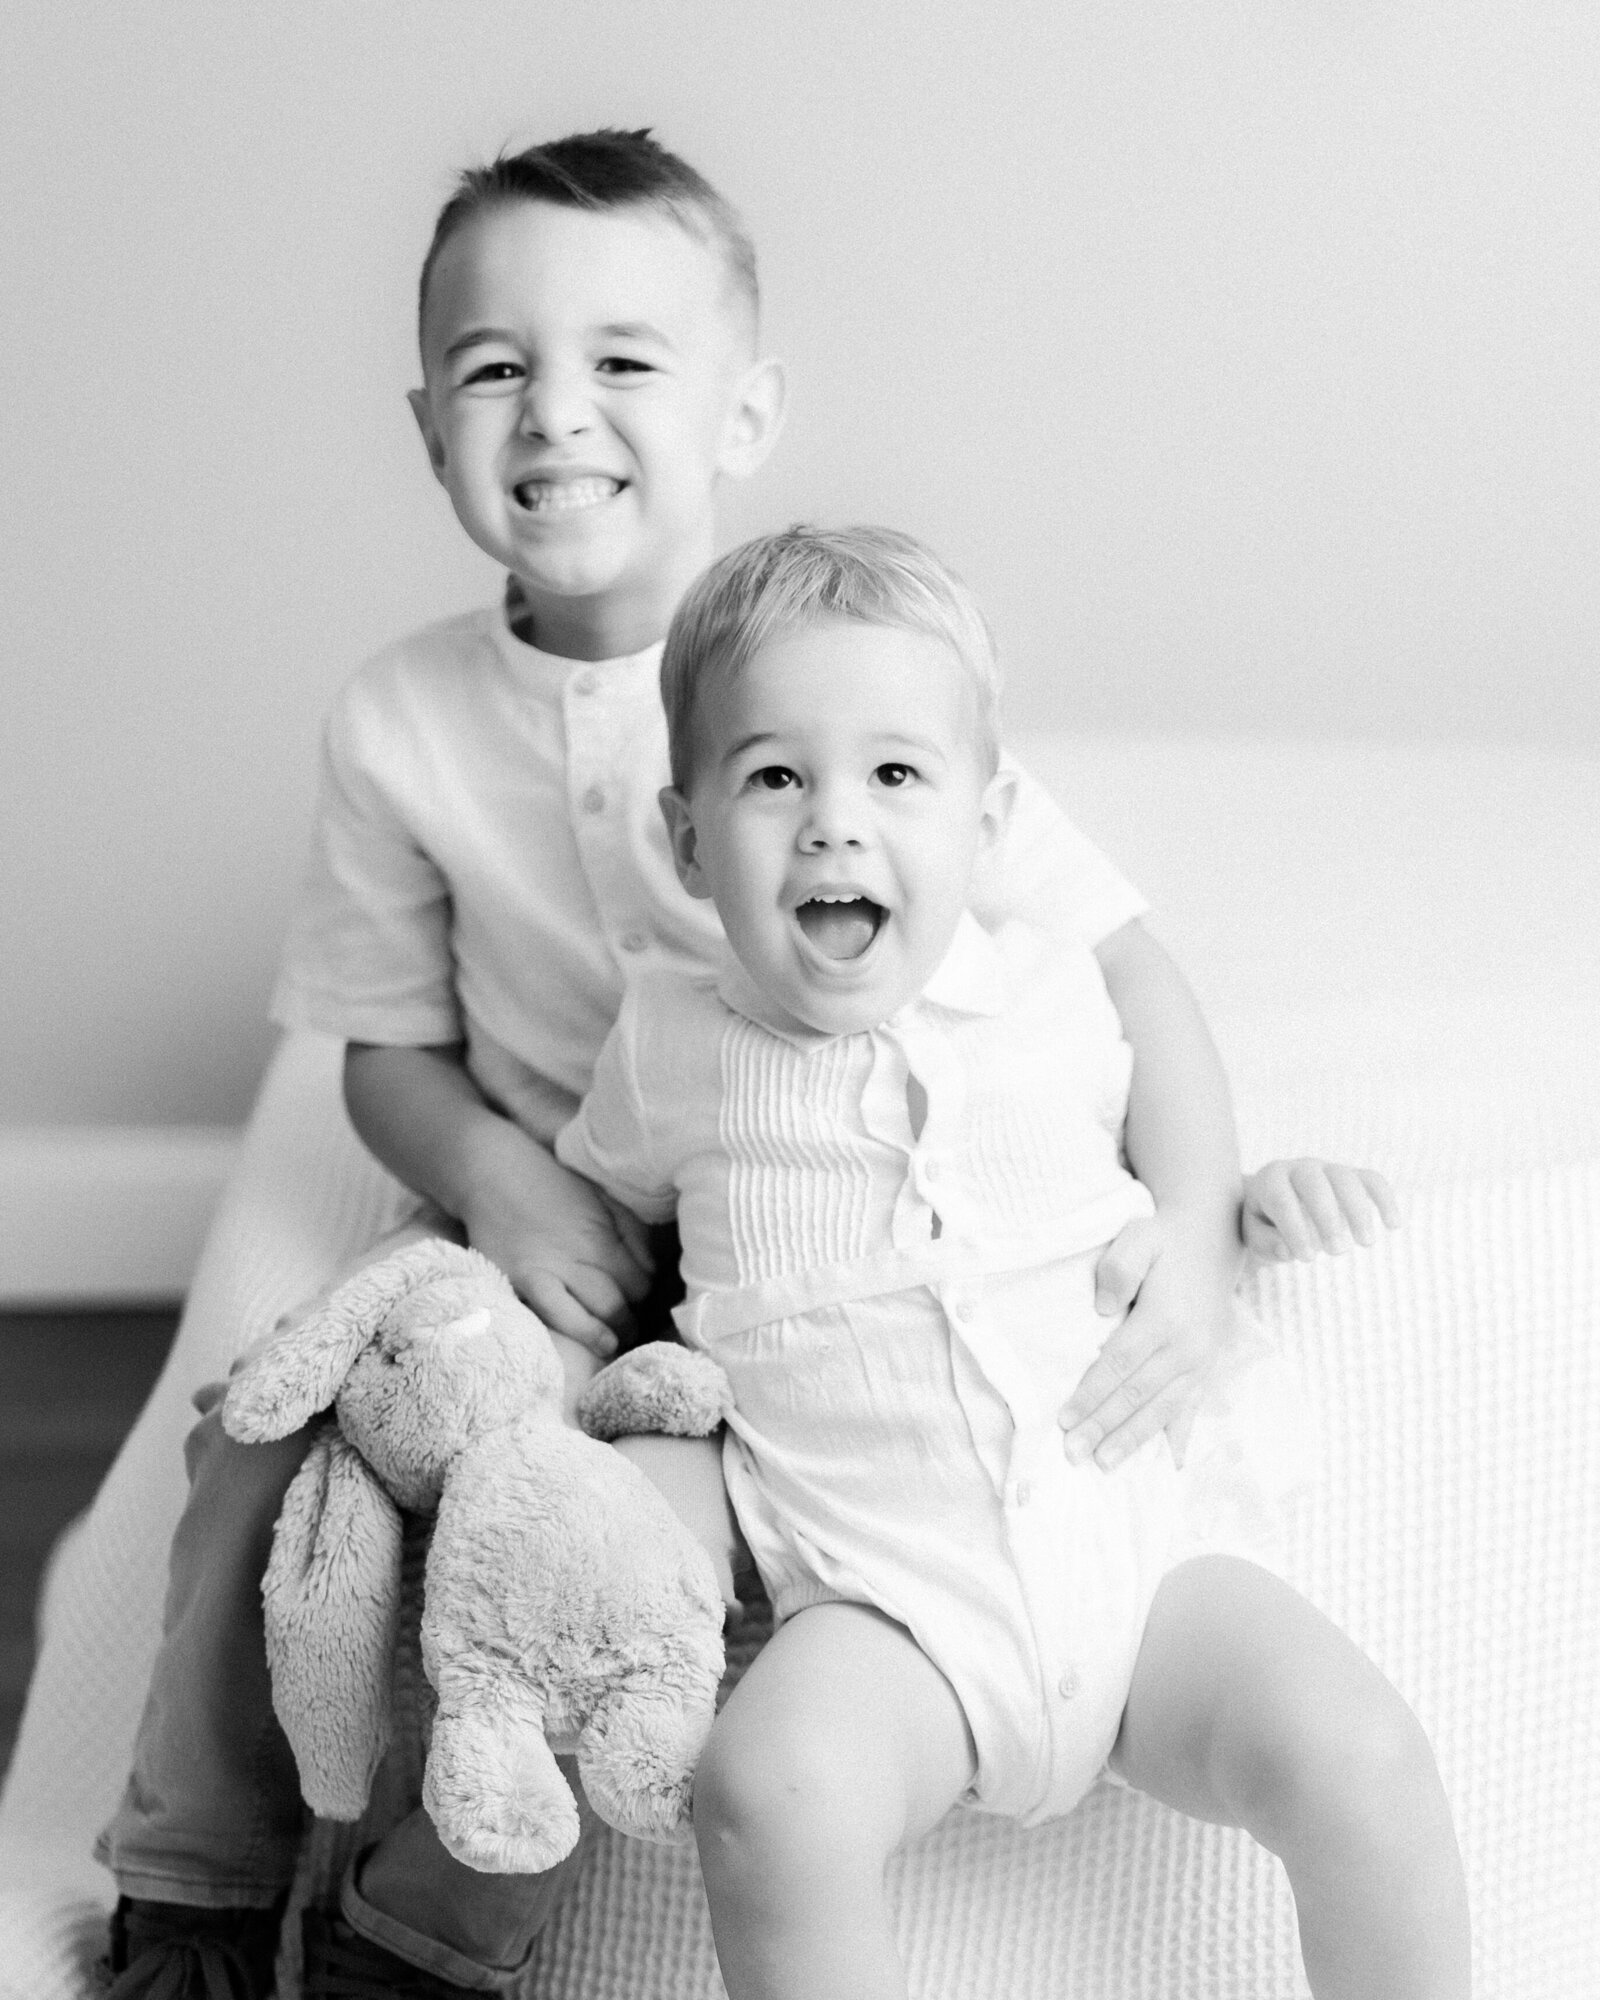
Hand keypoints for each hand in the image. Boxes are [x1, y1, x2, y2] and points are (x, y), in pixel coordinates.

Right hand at [459, 1128, 654, 1355]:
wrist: (494, 1175)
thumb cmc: (551, 1187)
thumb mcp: (601, 1198)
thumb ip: (631, 1232)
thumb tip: (651, 1267)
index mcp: (602, 1236)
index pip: (640, 1280)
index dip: (643, 1293)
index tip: (635, 1298)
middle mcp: (581, 1255)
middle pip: (623, 1300)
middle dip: (631, 1318)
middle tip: (630, 1326)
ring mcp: (550, 1270)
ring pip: (599, 1311)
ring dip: (615, 1330)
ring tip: (617, 1340)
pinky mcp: (521, 1281)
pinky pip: (557, 1314)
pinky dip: (583, 1331)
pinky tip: (601, 1343)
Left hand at [1058, 1215, 1234, 1470]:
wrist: (1213, 1235)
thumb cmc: (1164, 1239)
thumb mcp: (1138, 1237)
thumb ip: (1118, 1268)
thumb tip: (1101, 1309)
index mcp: (1164, 1318)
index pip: (1119, 1364)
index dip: (1090, 1394)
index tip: (1064, 1419)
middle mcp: (1187, 1346)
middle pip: (1137, 1395)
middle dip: (1104, 1427)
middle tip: (1074, 1455)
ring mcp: (1201, 1360)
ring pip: (1163, 1409)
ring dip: (1134, 1439)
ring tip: (1106, 1464)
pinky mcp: (1209, 1365)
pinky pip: (1193, 1406)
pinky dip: (1180, 1435)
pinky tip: (1172, 1463)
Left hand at [1242, 1159, 1399, 1262]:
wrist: (1276, 1204)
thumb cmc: (1265, 1223)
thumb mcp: (1255, 1236)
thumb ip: (1265, 1243)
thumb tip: (1287, 1249)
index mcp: (1270, 1179)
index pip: (1281, 1200)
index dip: (1295, 1229)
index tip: (1307, 1258)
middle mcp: (1299, 1168)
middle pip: (1315, 1183)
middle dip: (1328, 1218)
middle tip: (1337, 1251)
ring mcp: (1327, 1168)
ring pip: (1345, 1178)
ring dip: (1358, 1210)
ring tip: (1365, 1243)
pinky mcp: (1351, 1175)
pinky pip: (1371, 1179)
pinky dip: (1385, 1199)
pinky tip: (1393, 1225)